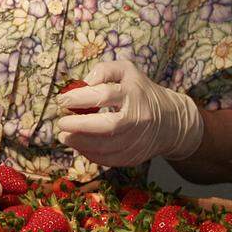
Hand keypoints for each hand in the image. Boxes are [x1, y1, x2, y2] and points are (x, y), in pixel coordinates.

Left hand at [56, 60, 203, 166]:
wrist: (170, 121)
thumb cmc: (141, 92)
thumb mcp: (127, 71)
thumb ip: (103, 71)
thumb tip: (81, 85)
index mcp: (134, 94)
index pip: (105, 95)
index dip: (80, 98)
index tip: (63, 100)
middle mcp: (138, 118)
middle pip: (108, 125)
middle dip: (80, 125)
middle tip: (61, 123)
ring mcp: (138, 140)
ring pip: (107, 147)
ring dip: (81, 143)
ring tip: (65, 136)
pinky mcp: (135, 157)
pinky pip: (109, 159)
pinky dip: (91, 154)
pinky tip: (79, 146)